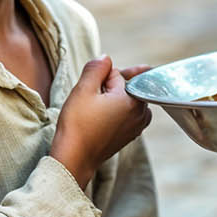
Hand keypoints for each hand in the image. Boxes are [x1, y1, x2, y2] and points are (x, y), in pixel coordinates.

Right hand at [50, 56, 151, 186]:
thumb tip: (105, 58)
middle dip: (108, 88)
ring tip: (92, 110)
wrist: (75, 158)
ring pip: (125, 101)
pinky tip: (97, 119)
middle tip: (90, 100)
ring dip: (110, 100)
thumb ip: (97, 68)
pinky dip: (113, 113)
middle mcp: (142, 113)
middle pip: (125, 87)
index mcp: (135, 99)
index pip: (118, 74)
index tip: (92, 83)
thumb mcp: (84, 89)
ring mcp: (138, 126)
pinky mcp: (130, 135)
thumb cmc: (79, 125)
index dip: (101, 76)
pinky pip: (124, 115)